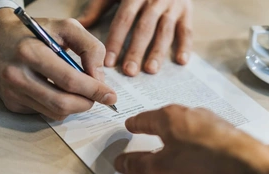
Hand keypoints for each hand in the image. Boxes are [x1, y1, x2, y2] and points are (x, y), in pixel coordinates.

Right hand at [0, 9, 116, 119]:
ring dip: (74, 107)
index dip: (94, 91)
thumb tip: (99, 78)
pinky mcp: (10, 103)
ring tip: (80, 92)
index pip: (69, 80)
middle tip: (98, 97)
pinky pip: (43, 112)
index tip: (110, 95)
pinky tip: (56, 90)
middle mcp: (17, 75)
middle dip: (86, 103)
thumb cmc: (33, 31)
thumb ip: (90, 48)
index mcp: (30, 52)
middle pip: (62, 103)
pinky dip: (57, 106)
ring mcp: (12, 92)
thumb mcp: (65, 27)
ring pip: (55, 112)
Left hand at [78, 0, 192, 75]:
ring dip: (158, 51)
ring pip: (165, 30)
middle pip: (144, 27)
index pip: (123, 19)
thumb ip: (98, 6)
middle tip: (129, 71)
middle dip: (136, 50)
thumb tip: (81, 24)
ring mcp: (173, 5)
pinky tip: (181, 61)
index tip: (107, 62)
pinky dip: (185, 45)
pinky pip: (187, 30)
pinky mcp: (187, 11)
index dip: (115, 40)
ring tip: (150, 70)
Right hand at [114, 105, 268, 173]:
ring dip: (181, 170)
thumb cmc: (201, 160)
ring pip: (186, 148)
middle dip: (162, 165)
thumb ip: (138, 165)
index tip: (130, 127)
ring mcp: (209, 123)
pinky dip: (198, 166)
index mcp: (168, 117)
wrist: (244, 163)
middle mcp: (189, 115)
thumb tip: (121, 162)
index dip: (135, 126)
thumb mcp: (160, 168)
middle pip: (167, 139)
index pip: (144, 119)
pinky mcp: (224, 135)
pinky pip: (203, 150)